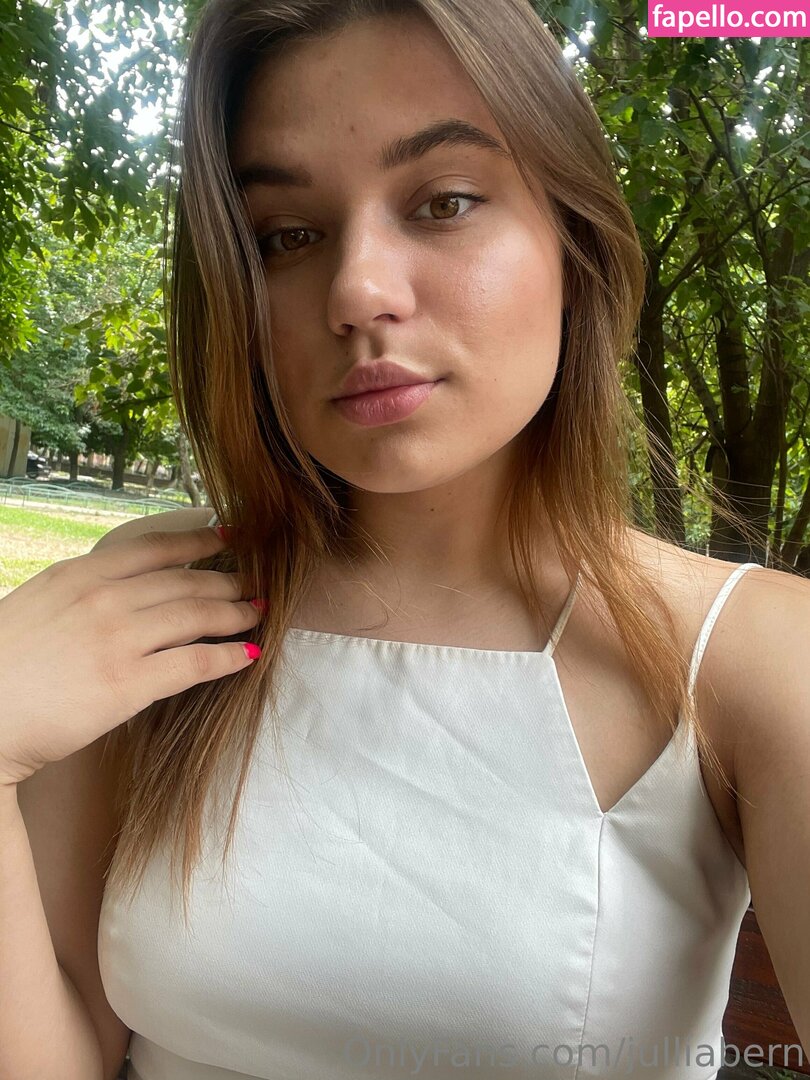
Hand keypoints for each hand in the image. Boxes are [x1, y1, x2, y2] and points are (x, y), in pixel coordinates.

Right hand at [0, 524, 261, 786]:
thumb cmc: (1, 667)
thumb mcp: (38, 605)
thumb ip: (81, 593)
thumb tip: (121, 591)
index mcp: (79, 575)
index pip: (153, 548)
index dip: (198, 540)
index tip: (227, 536)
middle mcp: (103, 599)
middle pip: (185, 581)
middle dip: (227, 581)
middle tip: (254, 584)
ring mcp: (118, 640)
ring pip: (197, 615)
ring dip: (236, 613)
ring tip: (258, 614)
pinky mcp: (128, 684)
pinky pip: (195, 662)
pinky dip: (229, 656)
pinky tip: (248, 655)